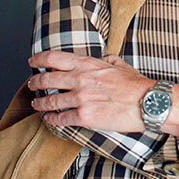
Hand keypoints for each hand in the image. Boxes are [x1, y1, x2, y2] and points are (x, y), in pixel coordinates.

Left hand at [28, 50, 155, 132]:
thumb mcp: (120, 64)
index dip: (39, 59)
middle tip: (31, 84)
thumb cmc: (136, 85)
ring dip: (40, 103)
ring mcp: (80, 99)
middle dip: (35, 82)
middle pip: (46, 79)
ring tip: (36, 104)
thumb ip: (107, 60)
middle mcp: (80, 80)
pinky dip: (51, 119)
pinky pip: (60, 118)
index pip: (54, 58)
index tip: (32, 62)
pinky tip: (49, 119)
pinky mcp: (84, 117)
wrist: (147, 102)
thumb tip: (104, 58)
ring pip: (50, 100)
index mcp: (87, 64)